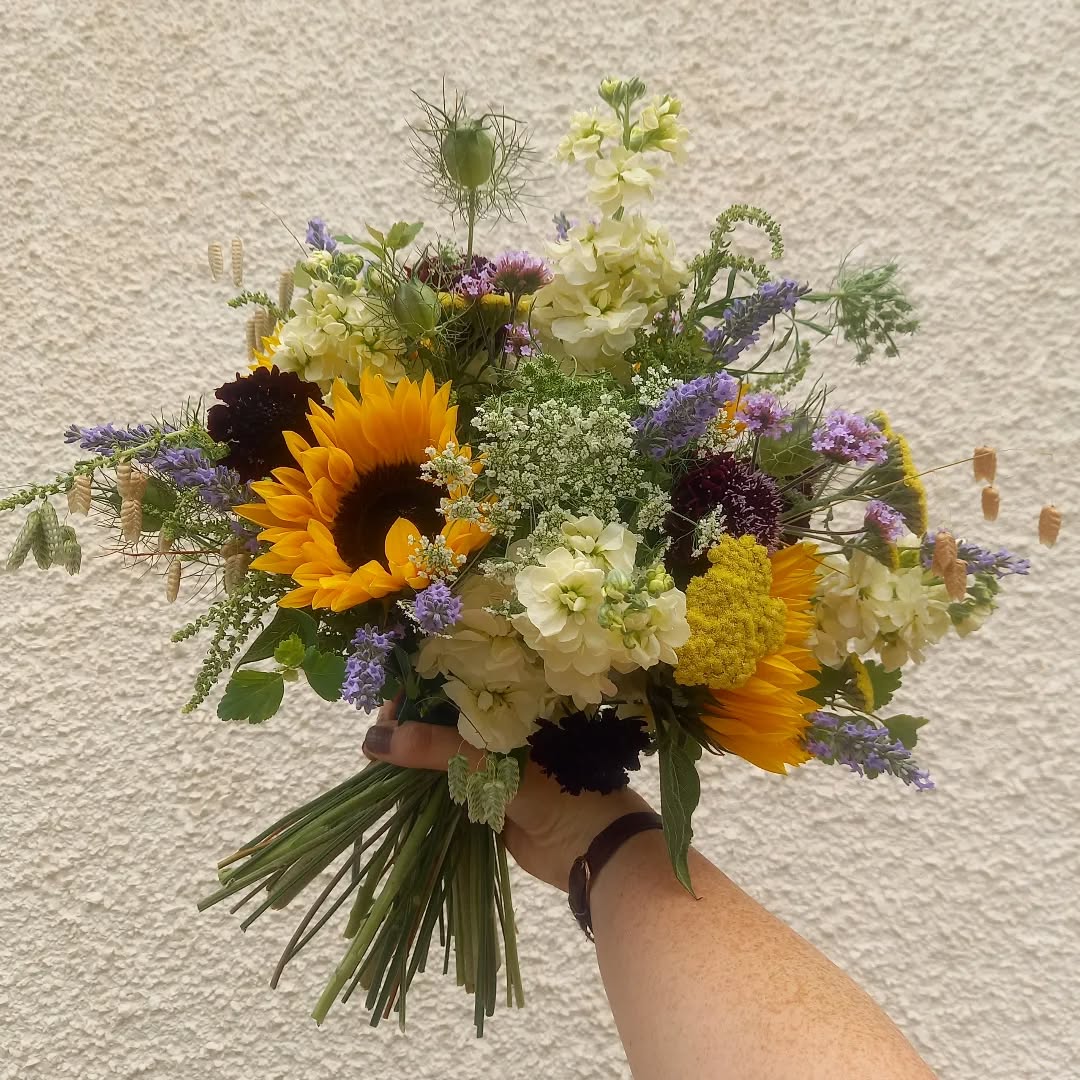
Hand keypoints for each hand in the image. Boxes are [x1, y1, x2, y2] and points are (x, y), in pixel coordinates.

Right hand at [362, 701, 650, 890]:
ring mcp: (493, 763)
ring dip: (412, 753)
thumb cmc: (557, 791)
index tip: (386, 695)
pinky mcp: (487, 796)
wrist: (595, 850)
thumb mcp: (493, 763)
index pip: (457, 679)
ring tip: (376, 755)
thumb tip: (374, 739)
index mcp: (513, 701)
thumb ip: (436, 748)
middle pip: (444, 716)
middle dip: (409, 721)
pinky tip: (395, 782)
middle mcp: (501, 726)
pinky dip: (422, 782)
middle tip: (376, 733)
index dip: (420, 683)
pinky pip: (447, 783)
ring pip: (442, 750)